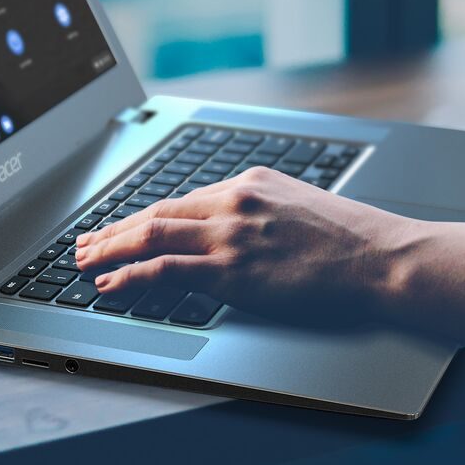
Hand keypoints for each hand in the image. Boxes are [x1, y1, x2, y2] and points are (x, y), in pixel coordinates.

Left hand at [72, 167, 426, 326]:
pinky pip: (165, 270)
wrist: (380, 257)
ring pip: (152, 235)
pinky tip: (110, 283)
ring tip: (84, 262)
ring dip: (110, 249)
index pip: (182, 199)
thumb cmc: (352, 239)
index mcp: (250, 181)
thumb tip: (232, 231)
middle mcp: (235, 200)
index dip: (144, 215)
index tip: (122, 226)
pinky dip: (130, 275)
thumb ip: (260, 212)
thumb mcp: (299, 206)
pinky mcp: (232, 269)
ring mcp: (231, 234)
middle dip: (115, 229)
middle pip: (158, 211)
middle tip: (85, 242)